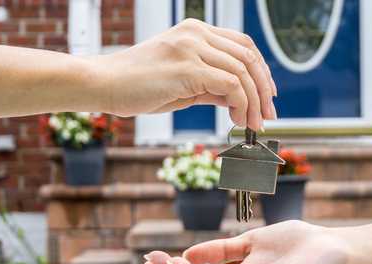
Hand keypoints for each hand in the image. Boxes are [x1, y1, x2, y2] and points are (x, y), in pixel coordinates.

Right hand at [93, 18, 276, 129]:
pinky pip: (230, 85)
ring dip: (255, 102)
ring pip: (243, 71)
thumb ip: (212, 87)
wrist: (102, 84)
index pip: (242, 45)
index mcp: (195, 31)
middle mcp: (196, 33)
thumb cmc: (136, 86)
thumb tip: (240, 100)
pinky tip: (237, 120)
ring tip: (254, 124)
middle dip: (264, 88)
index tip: (267, 95)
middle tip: (268, 114)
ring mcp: (192, 47)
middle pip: (249, 56)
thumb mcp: (183, 84)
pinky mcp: (188, 67)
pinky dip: (241, 104)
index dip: (261, 70)